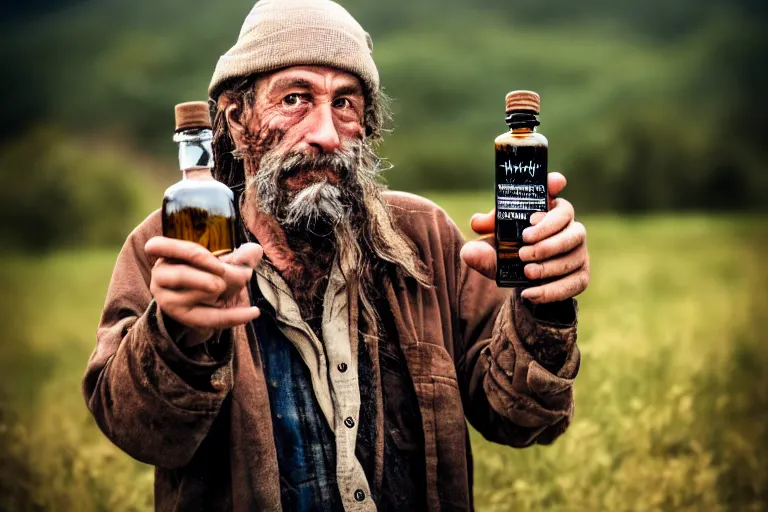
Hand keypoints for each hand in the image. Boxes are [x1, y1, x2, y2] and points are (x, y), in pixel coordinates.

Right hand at [145, 238, 262, 334]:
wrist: (200, 302)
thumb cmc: (207, 272)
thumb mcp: (220, 260)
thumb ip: (239, 255)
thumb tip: (255, 250)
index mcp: (165, 254)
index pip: (156, 246)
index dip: (188, 252)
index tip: (218, 263)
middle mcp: (160, 276)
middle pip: (182, 274)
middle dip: (218, 274)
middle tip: (242, 275)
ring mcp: (166, 299)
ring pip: (197, 294)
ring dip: (222, 290)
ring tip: (230, 288)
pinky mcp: (180, 316)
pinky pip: (209, 317)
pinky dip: (235, 315)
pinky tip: (254, 312)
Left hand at [459, 172, 589, 302]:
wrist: (520, 281)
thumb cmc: (508, 250)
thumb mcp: (493, 240)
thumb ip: (485, 229)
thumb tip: (477, 223)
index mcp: (547, 208)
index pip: (554, 188)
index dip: (554, 185)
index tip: (553, 185)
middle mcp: (568, 225)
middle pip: (568, 224)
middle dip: (547, 238)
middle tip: (523, 251)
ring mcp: (579, 250)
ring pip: (574, 255)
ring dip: (550, 265)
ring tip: (527, 272)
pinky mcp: (581, 275)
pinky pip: (574, 282)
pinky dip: (552, 290)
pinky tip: (530, 293)